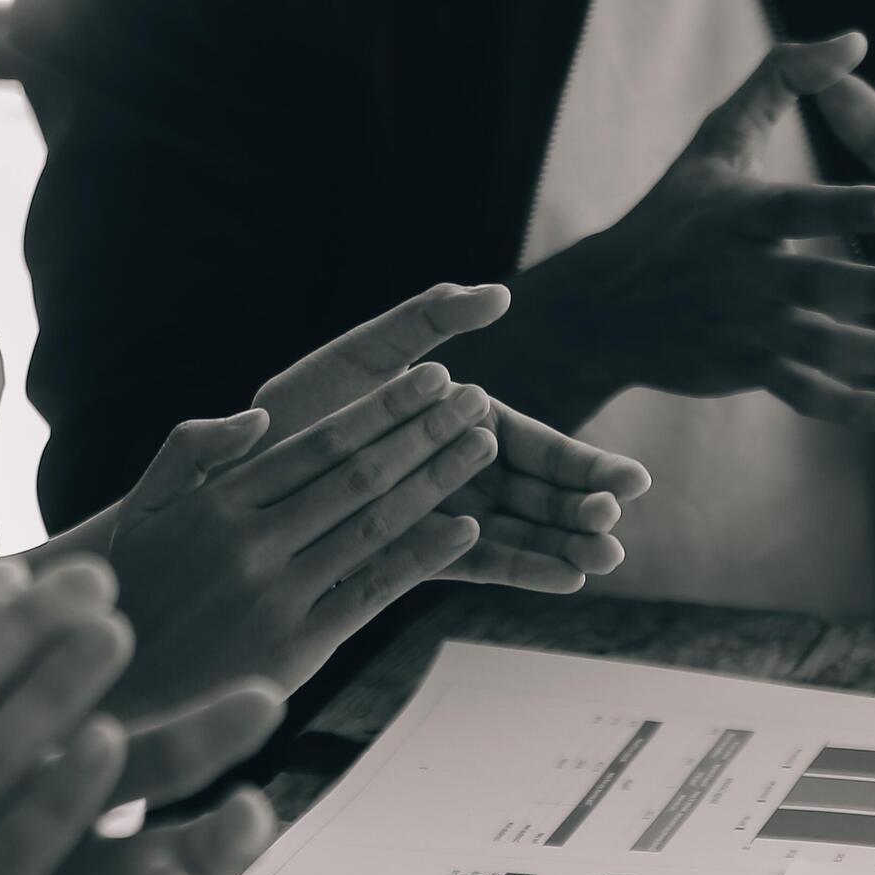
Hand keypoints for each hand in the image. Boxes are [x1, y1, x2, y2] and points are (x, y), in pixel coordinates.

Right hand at [66, 367, 499, 716]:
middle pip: (357, 474)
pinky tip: (465, 528)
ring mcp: (278, 595)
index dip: (383, 407)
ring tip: (481, 444)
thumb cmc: (133, 592)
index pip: (319, 442)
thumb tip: (259, 417)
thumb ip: (188, 451)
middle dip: (424, 431)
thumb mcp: (140, 512)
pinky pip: (373, 591)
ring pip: (375, 525)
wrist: (118, 692)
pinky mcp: (298, 645)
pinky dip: (422, 556)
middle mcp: (251, 544)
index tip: (430, 376)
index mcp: (218, 504)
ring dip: (437, 480)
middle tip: (476, 397)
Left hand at [253, 282, 649, 592]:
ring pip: (517, 533)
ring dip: (562, 547)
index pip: (541, 447)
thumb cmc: (300, 401)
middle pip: (540, 496)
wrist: (243, 465)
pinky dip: (519, 570)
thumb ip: (428, 317)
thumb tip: (498, 294)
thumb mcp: (366, 350)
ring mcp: (439, 514)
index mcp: (461, 421)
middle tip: (613, 527)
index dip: (586, 465)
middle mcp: (459, 471)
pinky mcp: (411, 552)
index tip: (631, 482)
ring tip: (602, 562)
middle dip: (582, 513)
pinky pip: (474, 563)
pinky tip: (561, 580)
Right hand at [527, 33, 874, 430]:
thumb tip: (858, 39)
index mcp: (740, 216)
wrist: (607, 310)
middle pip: (820, 287)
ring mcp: (747, 328)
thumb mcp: (716, 140)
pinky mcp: (748, 370)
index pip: (798, 209)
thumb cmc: (673, 215)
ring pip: (827, 348)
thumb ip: (783, 79)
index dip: (847, 208)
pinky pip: (807, 395)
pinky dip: (853, 409)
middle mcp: (744, 276)